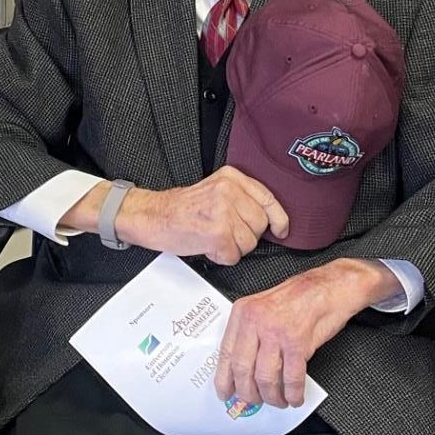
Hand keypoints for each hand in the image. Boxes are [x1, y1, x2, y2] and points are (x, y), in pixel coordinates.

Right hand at [114, 167, 289, 265]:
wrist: (152, 215)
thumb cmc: (182, 208)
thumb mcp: (214, 190)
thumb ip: (241, 198)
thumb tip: (270, 219)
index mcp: (231, 177)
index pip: (268, 198)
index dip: (279, 218)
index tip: (281, 230)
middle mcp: (229, 190)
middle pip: (260, 225)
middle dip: (246, 236)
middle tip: (224, 232)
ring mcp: (223, 211)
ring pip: (249, 243)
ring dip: (232, 248)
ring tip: (212, 238)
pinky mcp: (217, 233)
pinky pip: (233, 256)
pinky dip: (221, 257)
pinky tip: (207, 246)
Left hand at [213, 259, 398, 408]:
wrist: (331, 286)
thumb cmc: (301, 298)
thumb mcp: (264, 307)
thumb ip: (250, 334)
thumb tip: (242, 368)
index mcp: (244, 312)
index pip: (226, 353)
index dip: (225, 379)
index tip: (225, 393)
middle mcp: (256, 320)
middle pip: (243, 369)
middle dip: (249, 393)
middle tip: (256, 402)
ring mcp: (276, 332)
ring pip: (266, 378)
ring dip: (273, 397)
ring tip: (280, 400)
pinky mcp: (298, 342)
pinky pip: (292, 379)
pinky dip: (293, 394)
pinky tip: (295, 397)